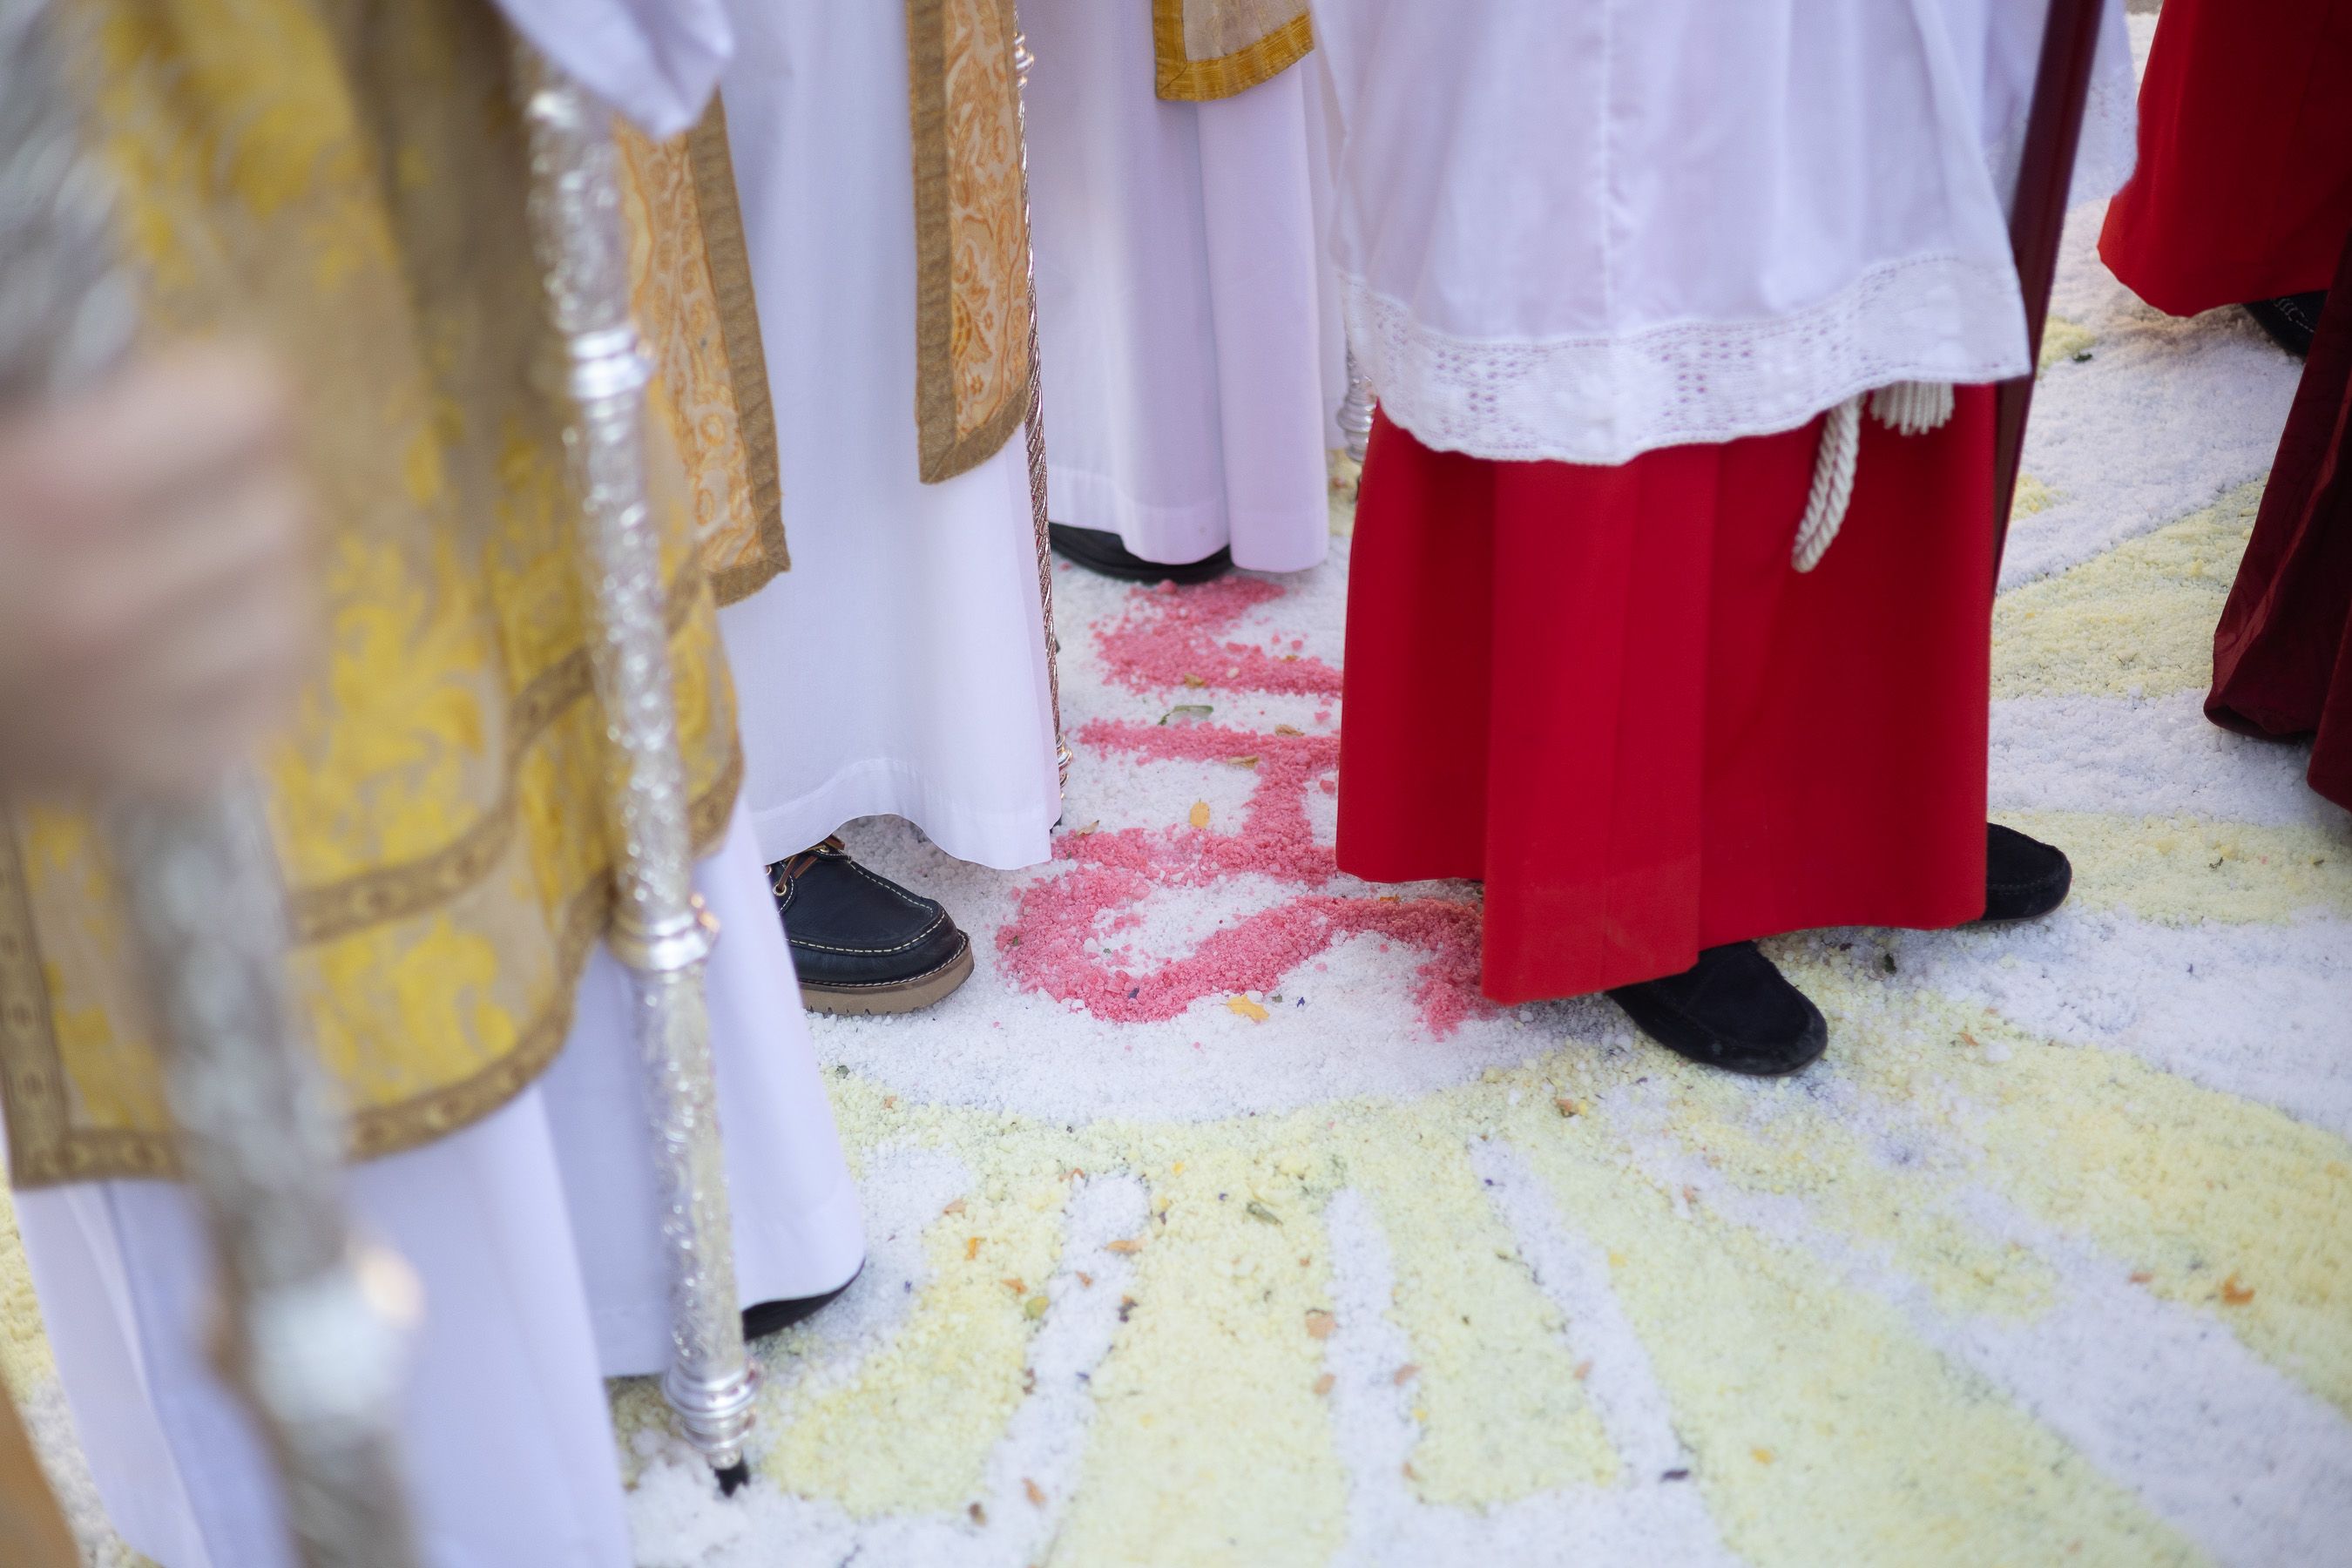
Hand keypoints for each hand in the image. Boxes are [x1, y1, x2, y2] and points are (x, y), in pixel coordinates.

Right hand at [0, 344, 317, 799]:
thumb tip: (100, 328)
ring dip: (246, 586)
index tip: (195, 405)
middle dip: (237, 492)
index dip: (225, 398)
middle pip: (283, 515)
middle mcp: (111, 603)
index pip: (255, 412)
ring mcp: (132, 703)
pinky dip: (239, 672)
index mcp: (55, 492)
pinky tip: (183, 646)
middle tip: (178, 494)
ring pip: (289, 615)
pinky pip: (260, 704)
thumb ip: (34, 377)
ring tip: (178, 570)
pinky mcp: (143, 774)